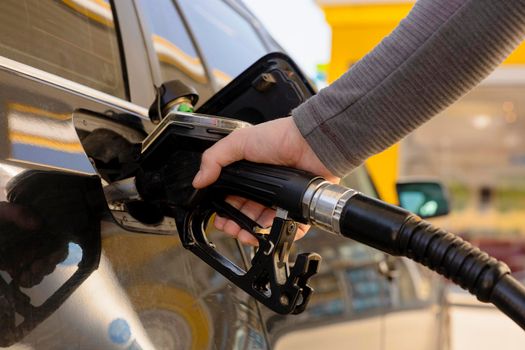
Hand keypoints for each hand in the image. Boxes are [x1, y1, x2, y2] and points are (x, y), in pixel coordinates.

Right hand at [192, 116, 338, 244]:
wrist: (311, 143)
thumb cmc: (280, 137)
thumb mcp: (239, 142)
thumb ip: (214, 159)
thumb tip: (198, 180)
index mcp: (247, 175)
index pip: (230, 199)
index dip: (223, 211)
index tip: (218, 219)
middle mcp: (263, 188)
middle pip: (244, 215)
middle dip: (235, 226)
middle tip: (231, 229)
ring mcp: (279, 199)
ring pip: (262, 225)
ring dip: (252, 232)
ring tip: (248, 233)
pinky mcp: (296, 208)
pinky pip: (285, 228)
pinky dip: (276, 233)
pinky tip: (267, 232)